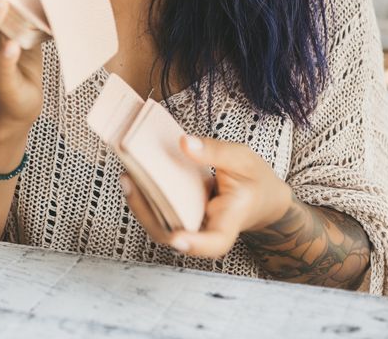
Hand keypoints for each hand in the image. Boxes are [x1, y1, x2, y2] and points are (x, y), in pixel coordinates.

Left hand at [120, 134, 292, 258]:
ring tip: (126, 177)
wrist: (261, 199)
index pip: (216, 242)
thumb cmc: (254, 181)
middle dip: (146, 214)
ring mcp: (192, 226)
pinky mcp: (182, 217)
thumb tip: (184, 142)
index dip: (196, 244)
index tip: (178, 239)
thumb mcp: (243, 160)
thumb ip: (215, 151)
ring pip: (161, 227)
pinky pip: (160, 213)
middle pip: (174, 237)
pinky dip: (145, 198)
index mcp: (230, 220)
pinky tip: (134, 176)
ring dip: (140, 205)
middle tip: (128, 182)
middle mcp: (207, 230)